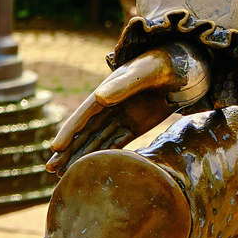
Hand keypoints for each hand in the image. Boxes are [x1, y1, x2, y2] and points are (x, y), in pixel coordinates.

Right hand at [46, 41, 209, 175]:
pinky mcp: (135, 124)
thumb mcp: (147, 71)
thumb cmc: (165, 63)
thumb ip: (125, 84)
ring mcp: (122, 115)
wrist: (187, 66)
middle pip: (85, 130)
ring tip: (63, 174)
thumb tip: (98, 97)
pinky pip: (115, 142)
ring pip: (96, 139)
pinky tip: (92, 168)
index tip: (55, 148)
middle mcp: (111, 103)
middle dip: (68, 149)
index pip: (85, 113)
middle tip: (49, 169)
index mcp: (109, 88)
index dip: (69, 130)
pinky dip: (102, 155)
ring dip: (80, 155)